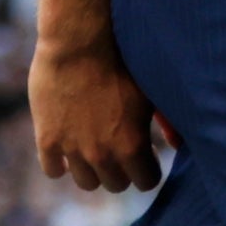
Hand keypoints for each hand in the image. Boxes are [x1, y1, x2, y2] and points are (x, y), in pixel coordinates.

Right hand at [30, 36, 165, 192]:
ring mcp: (72, 149)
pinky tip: (68, 145)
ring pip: (86, 183)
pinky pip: (53, 170)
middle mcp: (102, 154)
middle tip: (119, 149)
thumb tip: (178, 146)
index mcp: (132, 145)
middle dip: (121, 170)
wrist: (77, 41)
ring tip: (93, 148)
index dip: (147, 168)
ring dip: (92, 170)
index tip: (144, 155)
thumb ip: (168, 123)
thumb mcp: (152, 91)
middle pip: (116, 185)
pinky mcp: (47, 140)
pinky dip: (60, 163)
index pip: (146, 182)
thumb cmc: (122, 60)